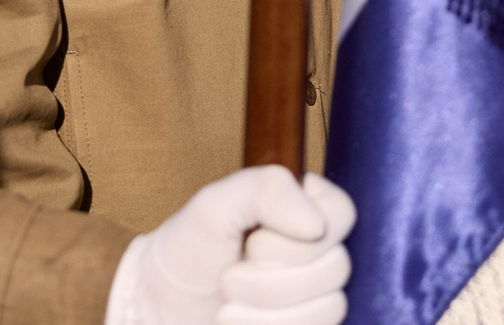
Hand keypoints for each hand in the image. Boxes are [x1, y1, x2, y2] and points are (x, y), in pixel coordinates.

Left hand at [106, 166, 353, 324]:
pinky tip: (239, 322)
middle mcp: (320, 248)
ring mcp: (318, 292)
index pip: (341, 215)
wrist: (162, 308)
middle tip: (229, 276)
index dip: (297, 240)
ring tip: (228, 303)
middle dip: (270, 281)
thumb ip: (266, 191)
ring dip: (265, 311)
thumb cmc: (188, 251)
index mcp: (306, 205)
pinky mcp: (308, 324)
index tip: (253, 243)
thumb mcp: (216, 206)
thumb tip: (316, 225)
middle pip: (336, 268)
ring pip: (330, 308)